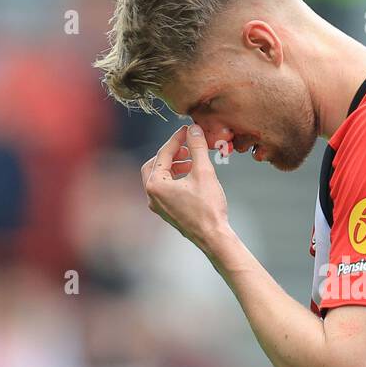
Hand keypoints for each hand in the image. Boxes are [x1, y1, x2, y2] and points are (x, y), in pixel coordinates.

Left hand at [140, 123, 230, 253]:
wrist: (213, 237)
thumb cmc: (208, 208)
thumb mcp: (204, 172)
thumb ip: (197, 148)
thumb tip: (194, 129)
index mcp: (155, 185)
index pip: (163, 154)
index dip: (177, 139)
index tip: (188, 130)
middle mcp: (151, 196)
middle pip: (155, 164)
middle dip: (171, 153)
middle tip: (187, 147)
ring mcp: (157, 206)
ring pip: (160, 177)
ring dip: (174, 166)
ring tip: (192, 162)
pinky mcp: (166, 212)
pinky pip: (165, 189)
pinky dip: (175, 179)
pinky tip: (192, 177)